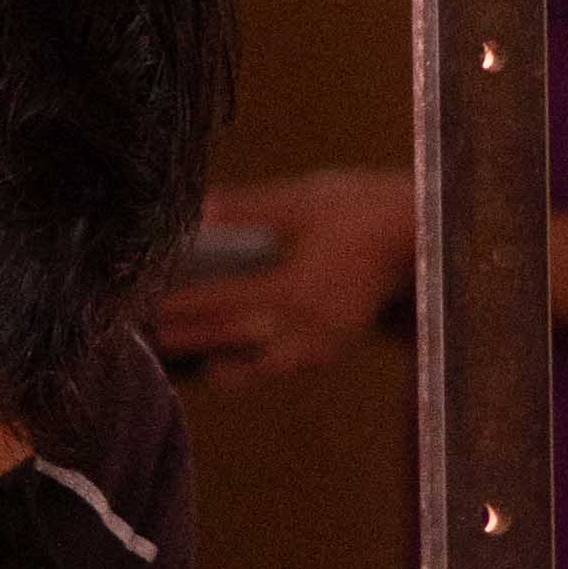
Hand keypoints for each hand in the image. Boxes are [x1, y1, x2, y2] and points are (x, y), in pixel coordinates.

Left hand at [153, 171, 417, 379]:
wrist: (423, 241)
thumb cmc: (363, 211)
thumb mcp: (308, 199)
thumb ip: (253, 208)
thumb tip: (200, 212)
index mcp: (295, 286)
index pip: (223, 300)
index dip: (182, 305)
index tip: (145, 304)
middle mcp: (306, 325)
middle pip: (230, 337)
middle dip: (186, 338)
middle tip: (144, 336)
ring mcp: (319, 344)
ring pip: (253, 365)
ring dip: (214, 363)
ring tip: (176, 360)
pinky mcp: (329, 351)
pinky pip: (277, 367)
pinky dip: (247, 368)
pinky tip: (219, 366)